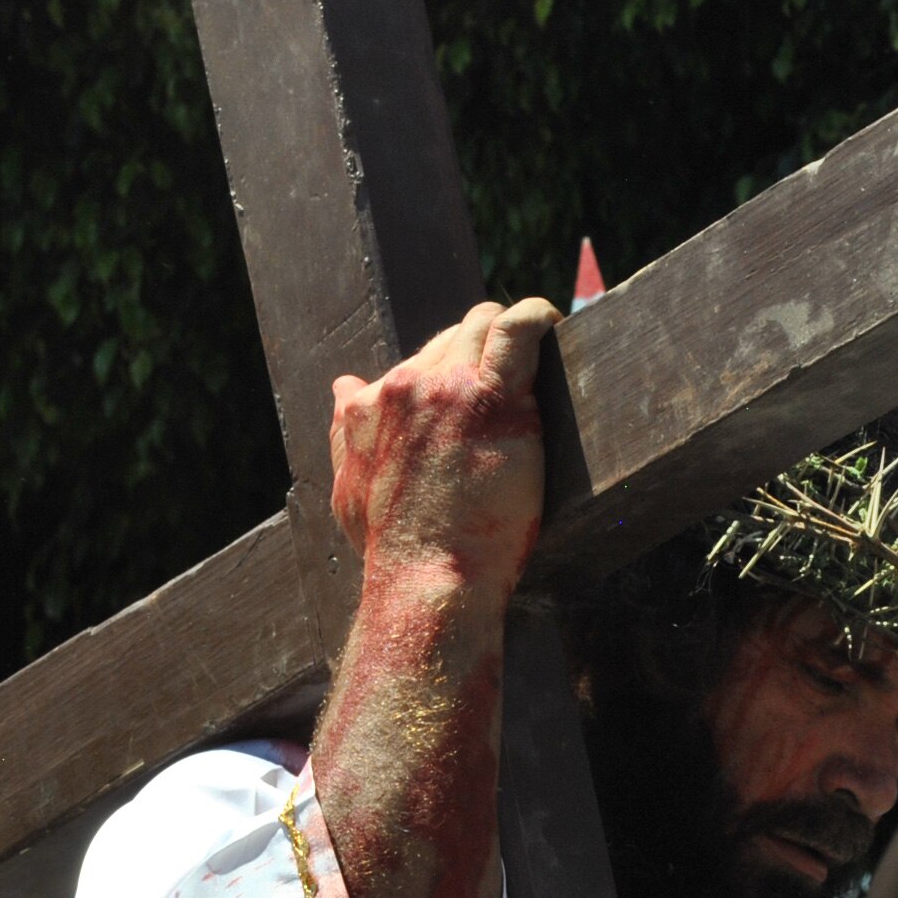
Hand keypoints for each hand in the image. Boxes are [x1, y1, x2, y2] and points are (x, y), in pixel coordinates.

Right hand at [327, 297, 560, 596]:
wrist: (427, 580)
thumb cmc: (395, 550)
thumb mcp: (349, 491)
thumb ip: (345, 436)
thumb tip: (344, 387)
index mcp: (368, 406)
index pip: (417, 363)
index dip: (452, 374)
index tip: (477, 392)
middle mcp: (404, 387)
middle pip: (451, 338)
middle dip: (482, 354)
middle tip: (514, 382)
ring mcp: (449, 388)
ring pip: (482, 323)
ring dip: (510, 332)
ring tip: (539, 350)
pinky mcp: (493, 398)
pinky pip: (518, 329)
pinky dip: (538, 317)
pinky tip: (553, 323)